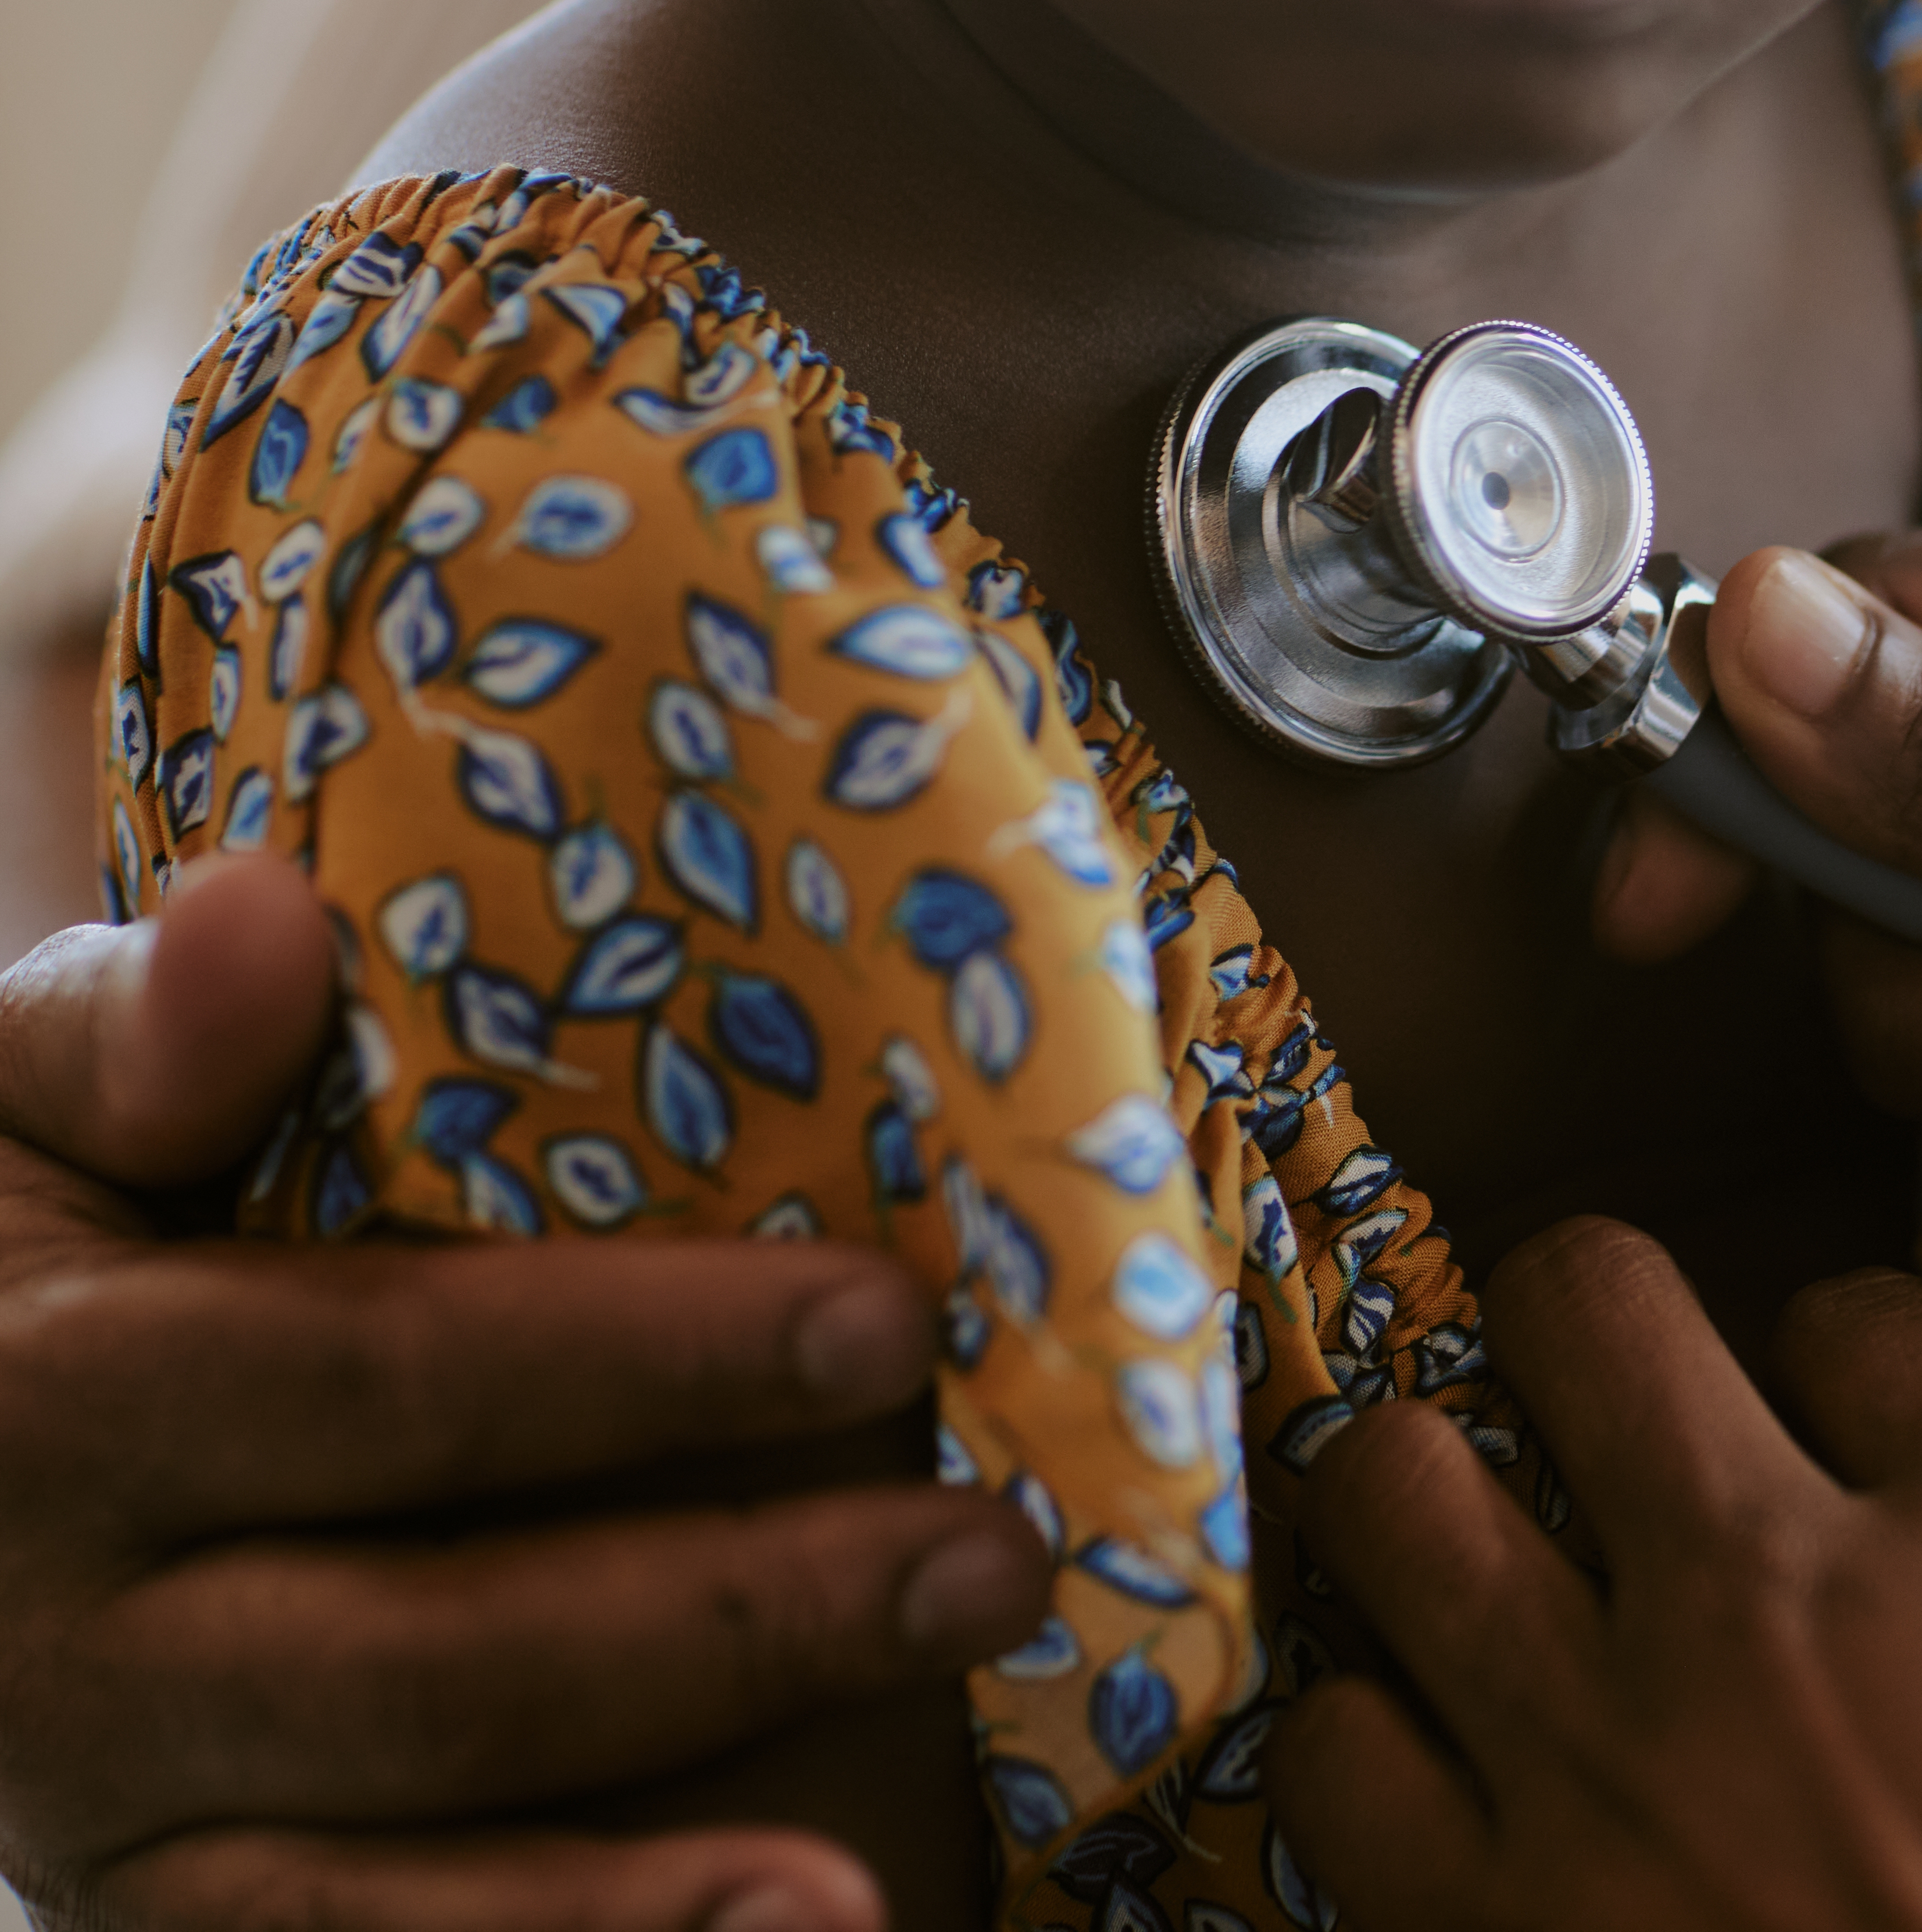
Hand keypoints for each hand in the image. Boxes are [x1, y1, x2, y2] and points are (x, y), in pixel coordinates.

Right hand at [0, 858, 1052, 1931]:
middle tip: (997, 1556)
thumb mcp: (40, 1122)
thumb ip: (137, 1034)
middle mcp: (68, 1647)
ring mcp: (116, 1821)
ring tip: (870, 1892)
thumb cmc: (57, 1255)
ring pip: (384, 1886)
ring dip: (645, 1903)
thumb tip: (263, 919)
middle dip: (735, 1611)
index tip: (892, 1323)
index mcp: (57, 1397)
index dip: (636, 1359)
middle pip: (430, 1653)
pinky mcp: (173, 1925)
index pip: (379, 1378)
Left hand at [1272, 1218, 1921, 1931]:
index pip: (1855, 1315)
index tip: (1835, 1411)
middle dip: (1578, 1322)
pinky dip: (1368, 1750)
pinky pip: (1330, 1751)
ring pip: (1396, 1484)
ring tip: (1465, 1554)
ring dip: (1428, 1503)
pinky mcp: (1487, 1917)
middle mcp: (1773, 1586)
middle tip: (1593, 1388)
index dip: (1835, 1355)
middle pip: (1583, 1301)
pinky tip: (1430, 1777)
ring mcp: (1608, 1744)